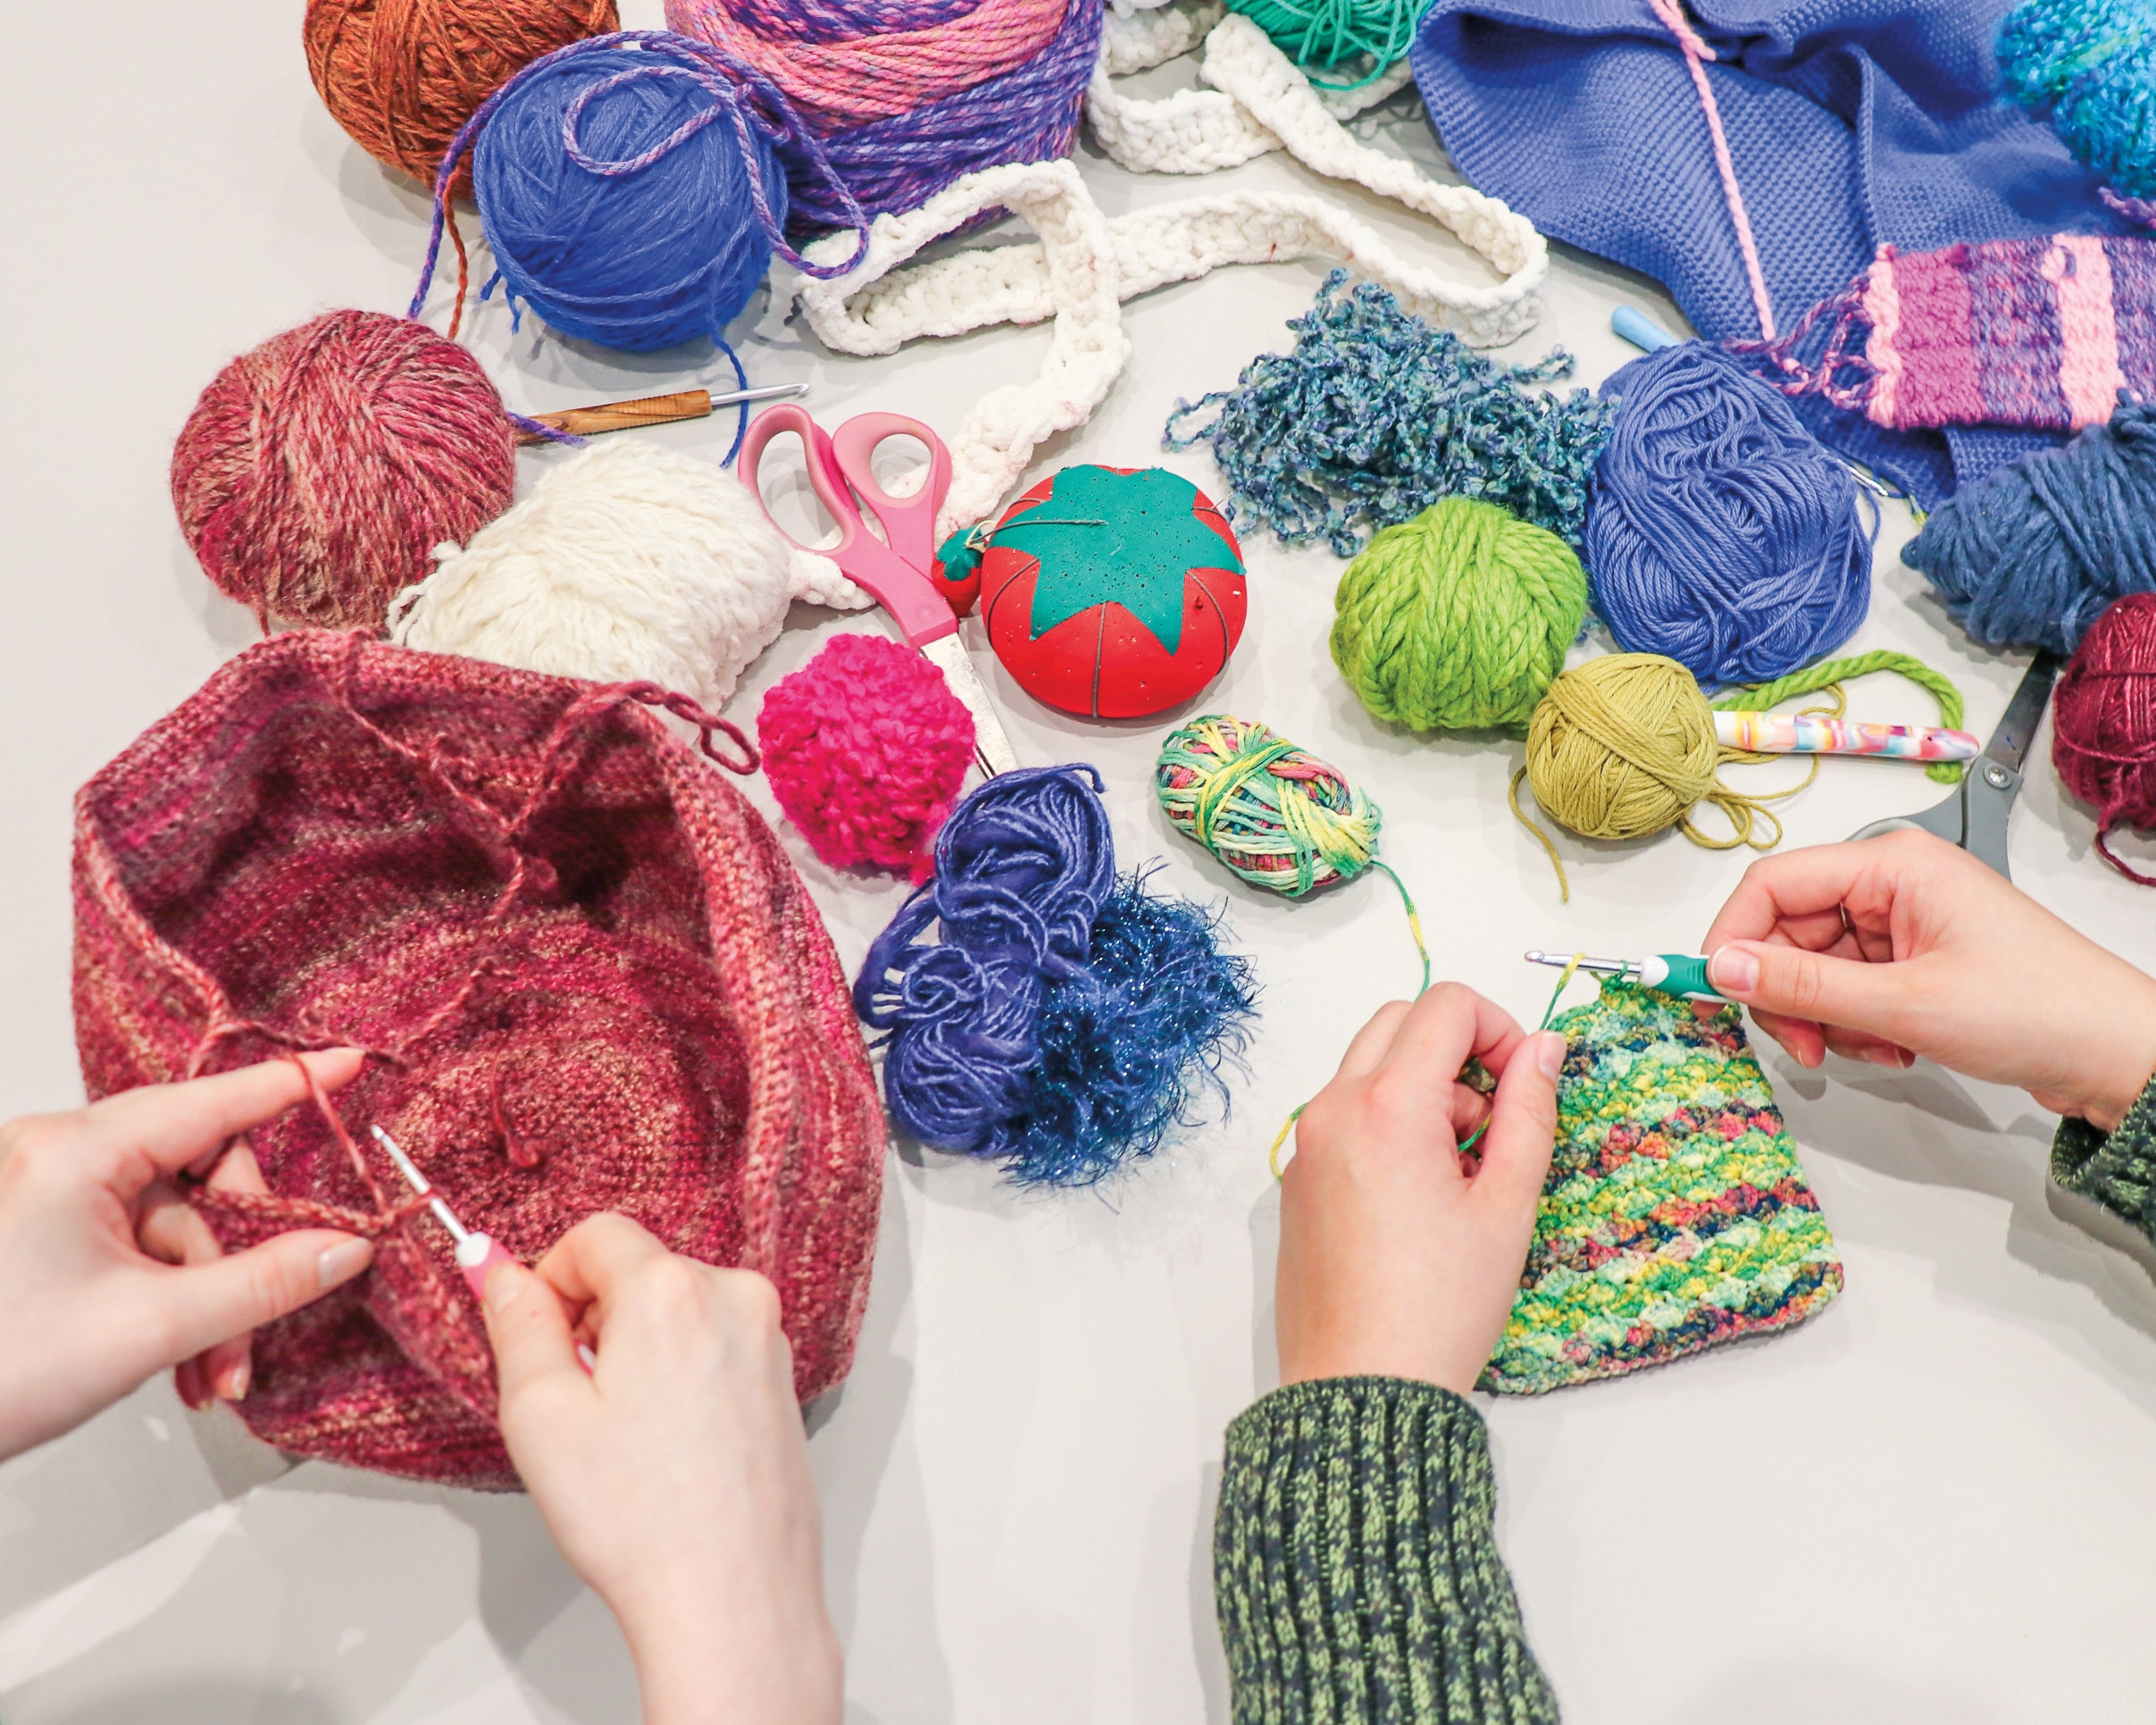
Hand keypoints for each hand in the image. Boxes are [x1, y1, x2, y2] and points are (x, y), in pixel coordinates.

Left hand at [0, 1051, 375, 1461]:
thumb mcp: (150, 1331)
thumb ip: (262, 1283)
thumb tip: (345, 1248)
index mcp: (74, 1153)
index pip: (211, 1103)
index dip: (290, 1087)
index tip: (352, 1064)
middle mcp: (56, 1156)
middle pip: (198, 1178)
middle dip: (236, 1262)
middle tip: (249, 1337)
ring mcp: (45, 1193)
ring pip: (171, 1227)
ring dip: (203, 1301)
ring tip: (205, 1377)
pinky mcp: (39, 1231)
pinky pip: (135, 1247)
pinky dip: (166, 1302)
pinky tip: (177, 1363)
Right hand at [482, 1216, 840, 1724]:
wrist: (732, 1594)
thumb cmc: (641, 1519)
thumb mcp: (541, 1413)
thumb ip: (518, 1324)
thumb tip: (500, 1271)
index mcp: (672, 1290)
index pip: (596, 1235)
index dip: (551, 1278)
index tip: (536, 1334)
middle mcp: (734, 1297)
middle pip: (640, 1269)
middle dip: (596, 1318)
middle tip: (577, 1401)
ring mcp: (768, 1339)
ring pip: (678, 1309)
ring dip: (638, 1347)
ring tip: (625, 1434)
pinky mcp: (782, 1379)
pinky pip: (714, 1345)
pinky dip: (679, 1373)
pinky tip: (666, 1445)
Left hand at [1277, 983, 1563, 1394]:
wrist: (1360, 1385)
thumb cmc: (1435, 1309)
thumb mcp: (1507, 1205)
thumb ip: (1529, 1112)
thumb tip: (1544, 1050)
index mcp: (1386, 1108)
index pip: (1445, 1006)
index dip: (1500, 1029)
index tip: (1525, 1081)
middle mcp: (1333, 1111)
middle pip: (1400, 1021)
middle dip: (1458, 1051)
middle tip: (1495, 1122)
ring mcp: (1307, 1143)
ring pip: (1369, 1066)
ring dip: (1423, 1088)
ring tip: (1461, 1170)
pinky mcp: (1299, 1177)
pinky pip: (1345, 1113)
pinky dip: (1389, 1122)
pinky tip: (1421, 1193)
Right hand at [1701, 829, 2155, 1128]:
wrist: (2116, 1053)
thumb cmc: (2038, 1008)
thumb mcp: (1904, 1002)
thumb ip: (1803, 985)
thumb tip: (1722, 968)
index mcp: (1892, 864)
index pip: (1773, 884)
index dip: (1734, 937)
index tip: (1715, 991)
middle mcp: (1892, 883)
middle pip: (1787, 930)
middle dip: (1789, 994)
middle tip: (1807, 1046)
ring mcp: (1903, 922)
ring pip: (1814, 967)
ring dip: (1829, 1018)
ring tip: (1878, 1047)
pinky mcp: (1913, 959)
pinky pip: (1847, 987)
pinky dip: (1856, 1024)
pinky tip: (1897, 1045)